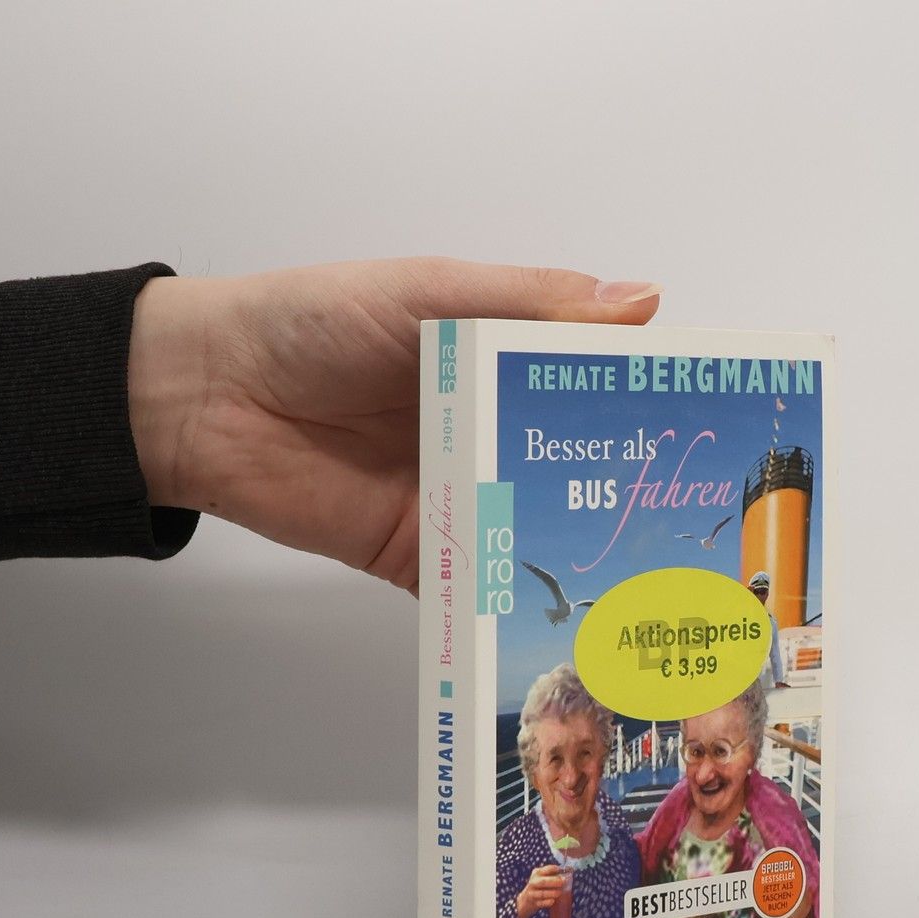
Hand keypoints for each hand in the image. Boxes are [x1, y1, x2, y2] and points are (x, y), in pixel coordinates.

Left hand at [127, 258, 659, 586]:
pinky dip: (517, 608)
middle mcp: (491, 430)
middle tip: (711, 518)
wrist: (204, 397)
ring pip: (540, 529)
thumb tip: (644, 303)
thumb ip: (530, 304)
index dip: (650, 399)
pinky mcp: (420, 555)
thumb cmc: (310, 323)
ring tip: (667, 581)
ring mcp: (460, 497)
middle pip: (579, 466)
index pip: (593, 381)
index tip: (714, 420)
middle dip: (636, 490)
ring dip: (592, 554)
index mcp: (500, 358)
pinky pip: (480, 585)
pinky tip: (573, 627)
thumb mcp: (428, 290)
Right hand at [515, 864, 570, 917]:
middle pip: (543, 882)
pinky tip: (552, 901)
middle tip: (563, 882)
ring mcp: (532, 893)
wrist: (525, 901)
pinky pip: (541, 903)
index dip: (556, 869)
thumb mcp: (541, 878)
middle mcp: (533, 882)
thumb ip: (553, 875)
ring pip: (542, 893)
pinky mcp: (533, 903)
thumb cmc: (538, 887)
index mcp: (537, 873)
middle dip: (554, 881)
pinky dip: (547, 902)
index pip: (547, 869)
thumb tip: (569, 870)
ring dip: (552, 893)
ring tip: (559, 893)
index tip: (565, 871)